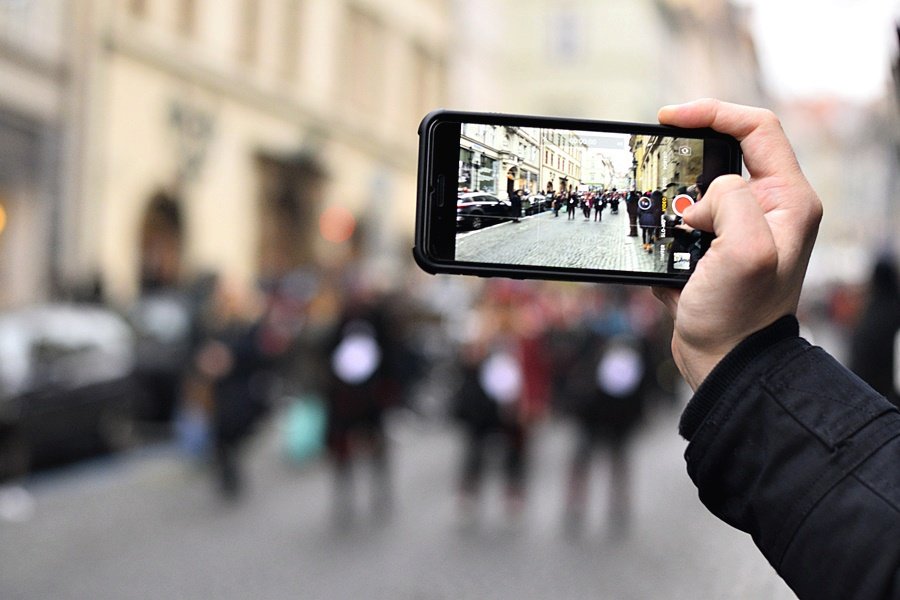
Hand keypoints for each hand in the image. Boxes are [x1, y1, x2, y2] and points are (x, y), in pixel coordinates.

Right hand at [653, 99, 822, 389]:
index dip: (713, 113)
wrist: (724, 364)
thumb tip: (704, 199)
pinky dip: (667, 232)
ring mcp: (741, 229)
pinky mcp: (715, 248)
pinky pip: (685, 221)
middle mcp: (768, 209)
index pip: (756, 128)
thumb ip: (731, 200)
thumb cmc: (741, 317)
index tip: (670, 118)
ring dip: (674, 205)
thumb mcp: (746, 250)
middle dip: (687, 166)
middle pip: (724, 156)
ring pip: (698, 191)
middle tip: (661, 177)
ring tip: (669, 235)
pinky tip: (666, 258)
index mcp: (788, 200)